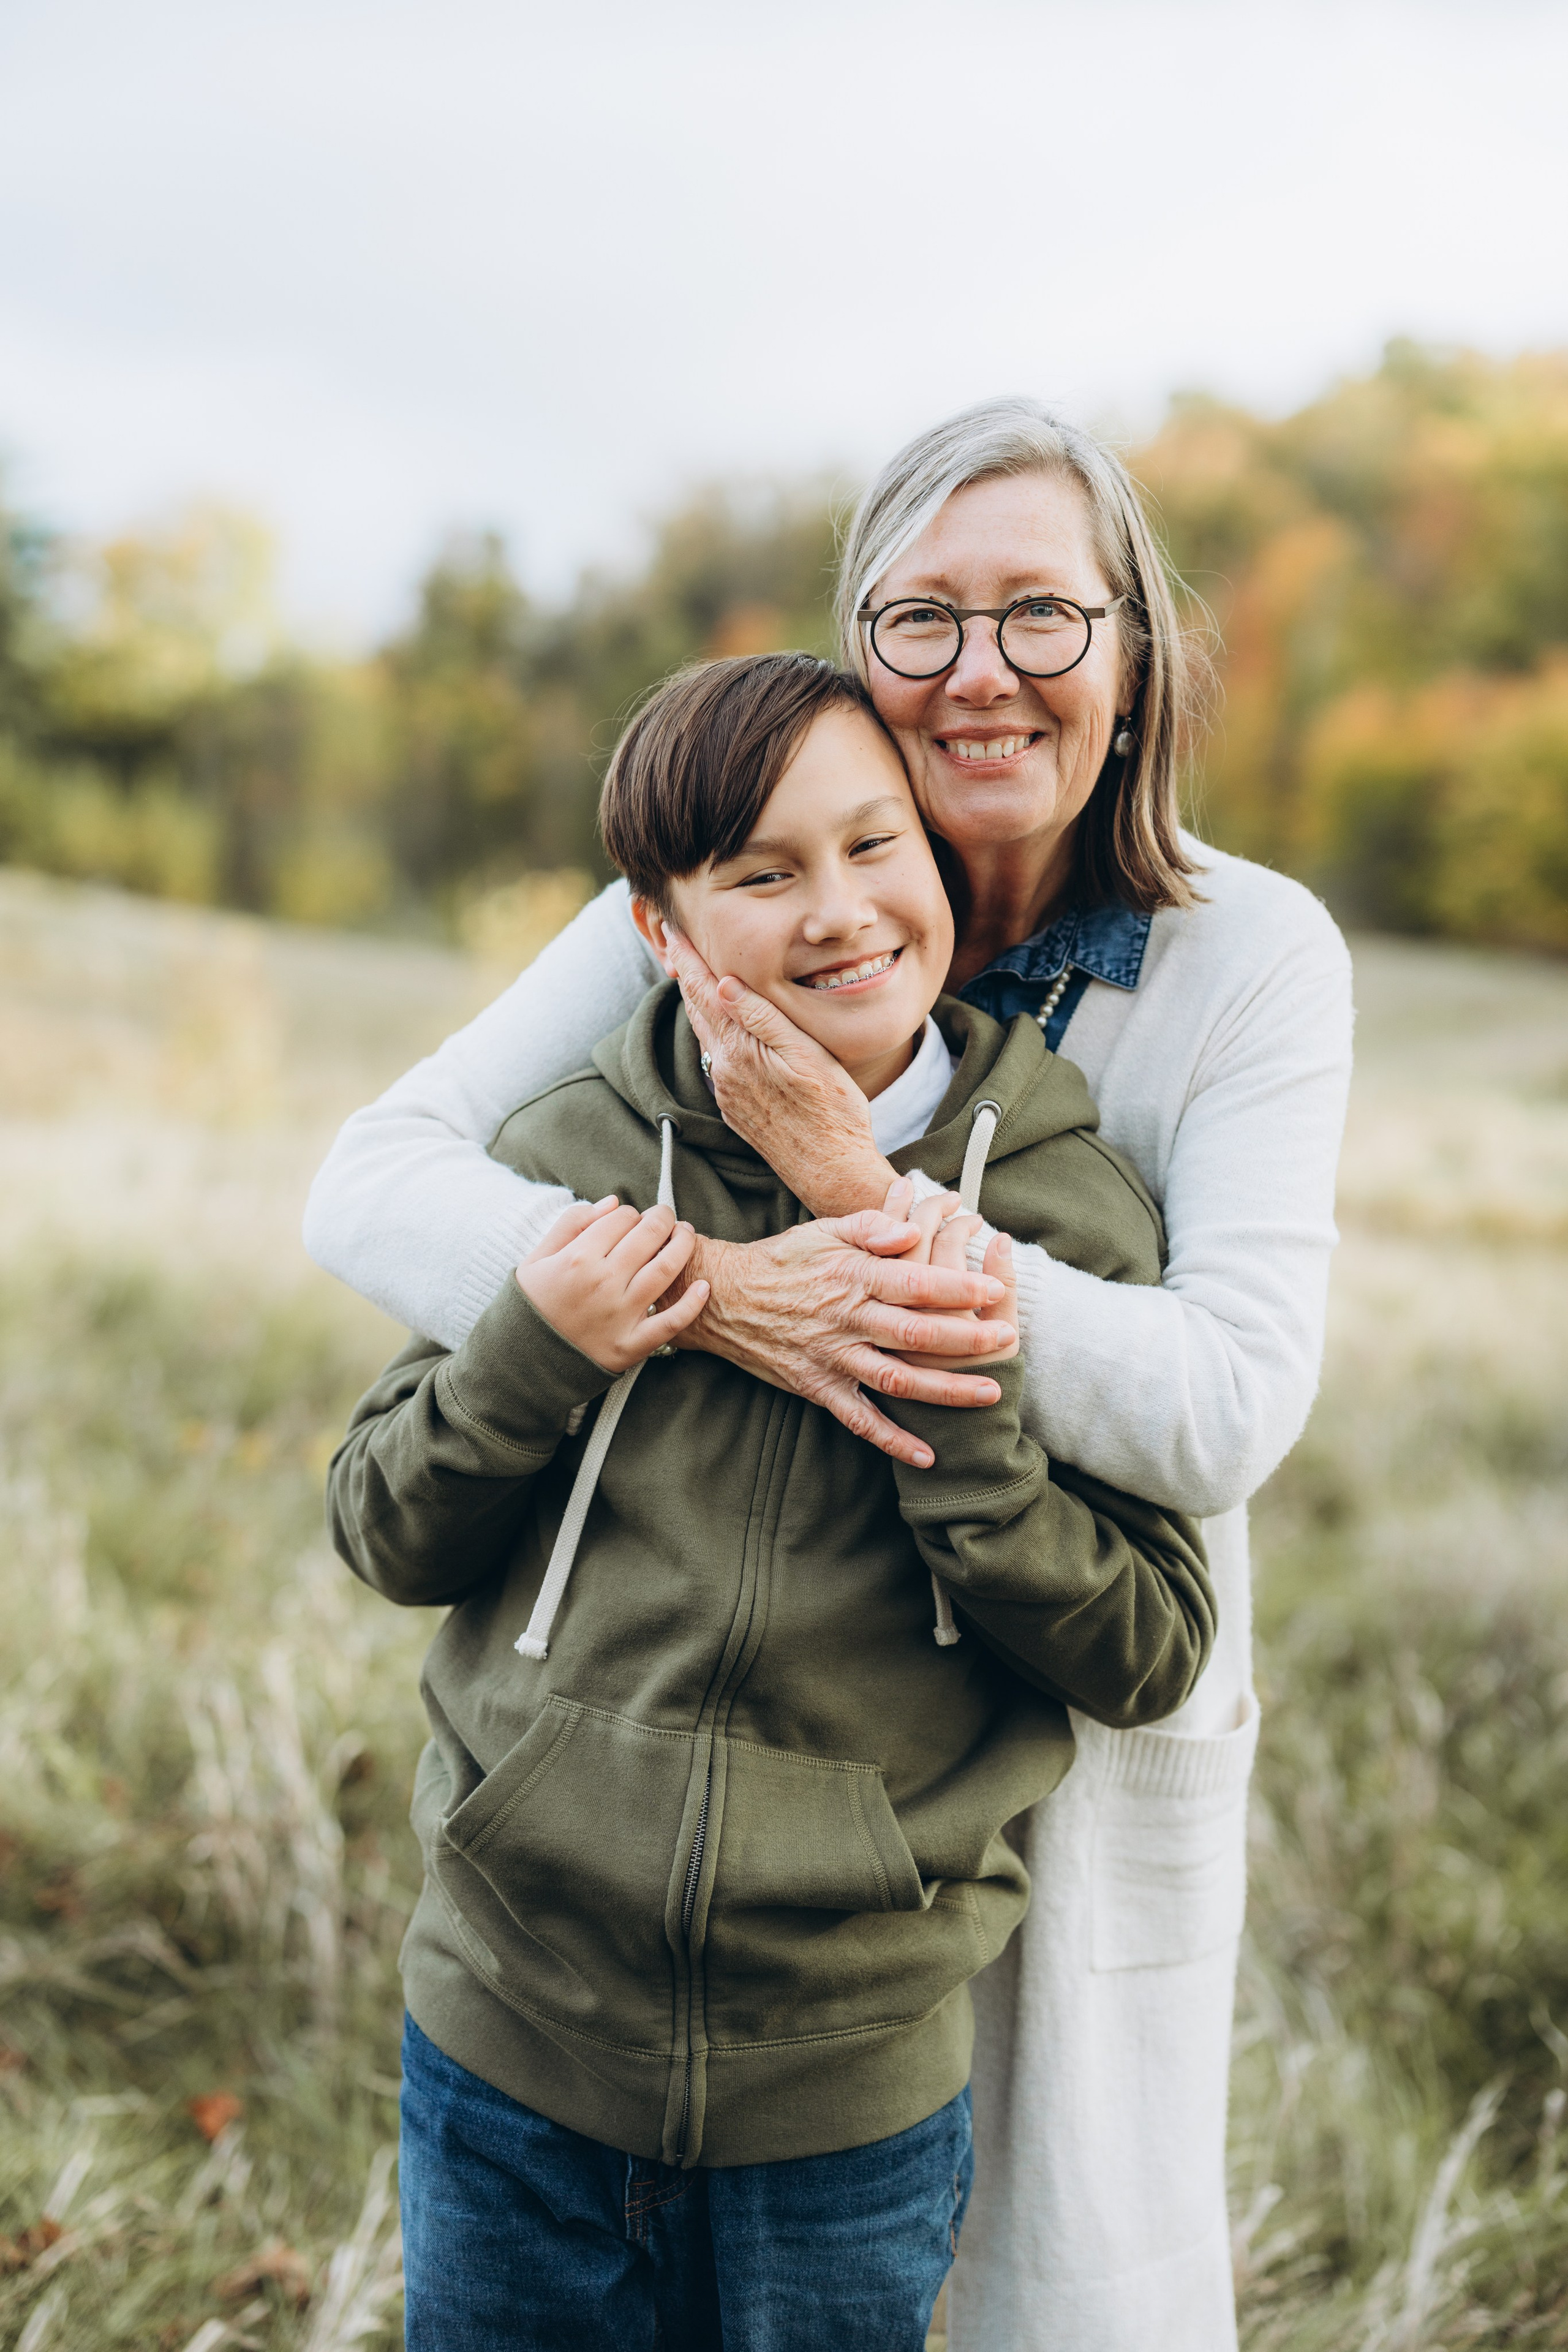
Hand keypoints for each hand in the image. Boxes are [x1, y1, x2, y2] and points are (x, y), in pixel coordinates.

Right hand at [515, 1197, 708, 1373]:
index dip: (631, 1212)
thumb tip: (612, 1202)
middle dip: (663, 1218)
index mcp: (578, 1257)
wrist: (521, 1361)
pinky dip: (692, 1304)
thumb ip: (571, 1224)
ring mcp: (620, 1315)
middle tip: (667, 1216)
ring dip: (683, 1246)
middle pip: (649, 1236)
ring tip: (686, 1234)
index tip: (631, 1220)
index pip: (622, 1218)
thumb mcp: (536, 1258)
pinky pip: (671, 1323)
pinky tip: (703, 1286)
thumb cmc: (531, 1305)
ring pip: (665, 1270)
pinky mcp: (631, 1345)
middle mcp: (602, 1283)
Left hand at [663, 928, 896, 1218]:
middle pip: (696, 1010)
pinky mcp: (735, 1108)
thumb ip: (763, 1019)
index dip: (688, 958)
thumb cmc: (833, 1113)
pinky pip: (715, 1059)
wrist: (831, 1172)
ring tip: (689, 973)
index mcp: (739, 1051)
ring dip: (695, 1002)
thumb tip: (722, 984)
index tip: (673, 928)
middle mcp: (724, 1071)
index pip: (704, 993)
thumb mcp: (806, 1057)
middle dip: (684, 973)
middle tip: (672, 940)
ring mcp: (727, 1092)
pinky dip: (711, 1032)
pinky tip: (717, 1025)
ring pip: (704, 1035)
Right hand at [668, 1204, 1015, 1469]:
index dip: (958, 1287)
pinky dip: (893, 1440)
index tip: (995, 1290)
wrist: (726, 1300)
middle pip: (916, 1332)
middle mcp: (846, 1318)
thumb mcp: (824, 1230)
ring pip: (897, 1378)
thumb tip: (912, 1229)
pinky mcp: (818, 1387)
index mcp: (852, 1275)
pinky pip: (860, 1419)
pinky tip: (927, 1456)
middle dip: (967, 1337)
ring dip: (946, 1389)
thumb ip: (871, 1224)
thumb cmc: (784, 1260)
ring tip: (989, 1392)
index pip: (915, 1281)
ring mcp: (832, 1357)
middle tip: (1008, 1339)